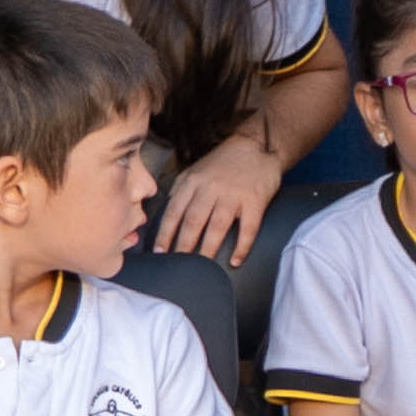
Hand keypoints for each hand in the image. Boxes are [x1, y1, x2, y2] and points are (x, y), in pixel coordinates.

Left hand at [154, 136, 284, 261]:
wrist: (257, 146)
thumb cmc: (224, 162)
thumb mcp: (196, 170)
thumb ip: (180, 189)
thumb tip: (165, 213)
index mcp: (193, 181)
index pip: (174, 212)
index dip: (165, 234)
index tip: (159, 253)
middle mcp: (210, 188)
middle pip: (193, 221)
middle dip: (183, 246)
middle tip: (177, 267)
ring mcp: (233, 195)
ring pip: (217, 227)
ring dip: (208, 249)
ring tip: (202, 268)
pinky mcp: (255, 201)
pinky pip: (248, 228)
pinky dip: (242, 247)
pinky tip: (235, 262)